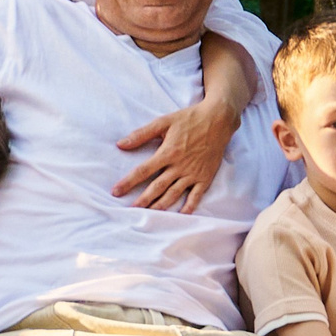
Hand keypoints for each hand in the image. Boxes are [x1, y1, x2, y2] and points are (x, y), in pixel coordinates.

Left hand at [112, 95, 237, 211]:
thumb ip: (141, 134)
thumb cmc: (189, 119)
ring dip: (160, 206)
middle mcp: (179, 166)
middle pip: (157, 187)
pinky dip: (189, 207)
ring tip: (149, 215)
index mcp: (167, 152)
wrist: (218, 119)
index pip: (143, 171)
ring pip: (174, 194)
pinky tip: (180, 215)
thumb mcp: (164, 122)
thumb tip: (120, 144)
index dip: (128, 182)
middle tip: (130, 210)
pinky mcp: (205, 177)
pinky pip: (196, 195)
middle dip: (143, 200)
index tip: (116, 191)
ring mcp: (193, 173)